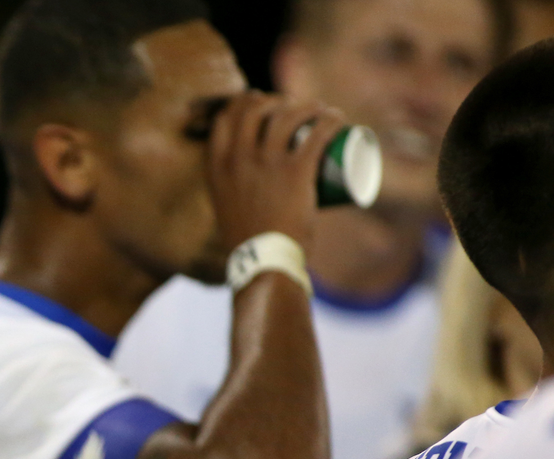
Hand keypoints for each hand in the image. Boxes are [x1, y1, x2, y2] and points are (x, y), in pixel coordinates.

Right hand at [207, 91, 345, 252]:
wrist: (262, 264)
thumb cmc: (248, 243)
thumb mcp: (227, 208)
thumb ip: (231, 194)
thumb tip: (245, 188)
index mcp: (216, 166)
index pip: (225, 117)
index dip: (245, 104)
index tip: (263, 107)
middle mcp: (237, 158)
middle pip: (256, 108)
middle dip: (277, 99)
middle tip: (295, 110)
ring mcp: (266, 163)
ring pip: (288, 114)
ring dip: (308, 106)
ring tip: (322, 113)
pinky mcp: (295, 171)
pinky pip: (318, 132)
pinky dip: (331, 120)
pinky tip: (338, 119)